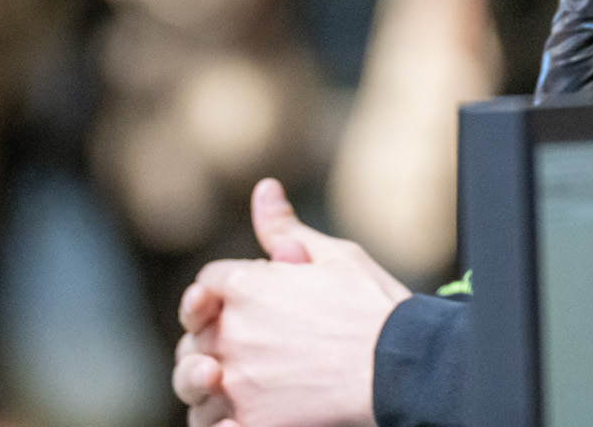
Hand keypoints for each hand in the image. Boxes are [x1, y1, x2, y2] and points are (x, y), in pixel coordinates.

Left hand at [172, 179, 409, 426]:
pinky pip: (212, 424)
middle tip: (248, 343)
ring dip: (204, 377)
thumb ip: (285, 228)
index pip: (207, 282)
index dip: (224, 289)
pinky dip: (217, 420)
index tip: (250, 301)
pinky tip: (234, 415)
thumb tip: (263, 190)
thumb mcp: (334, 255)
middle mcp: (232, 331)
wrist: (400, 366)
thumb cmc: (373, 307)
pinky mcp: (251, 421)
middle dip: (212, 332)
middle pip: (195, 331)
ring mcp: (238, 380)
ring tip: (231, 380)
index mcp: (245, 285)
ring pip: (193, 379)